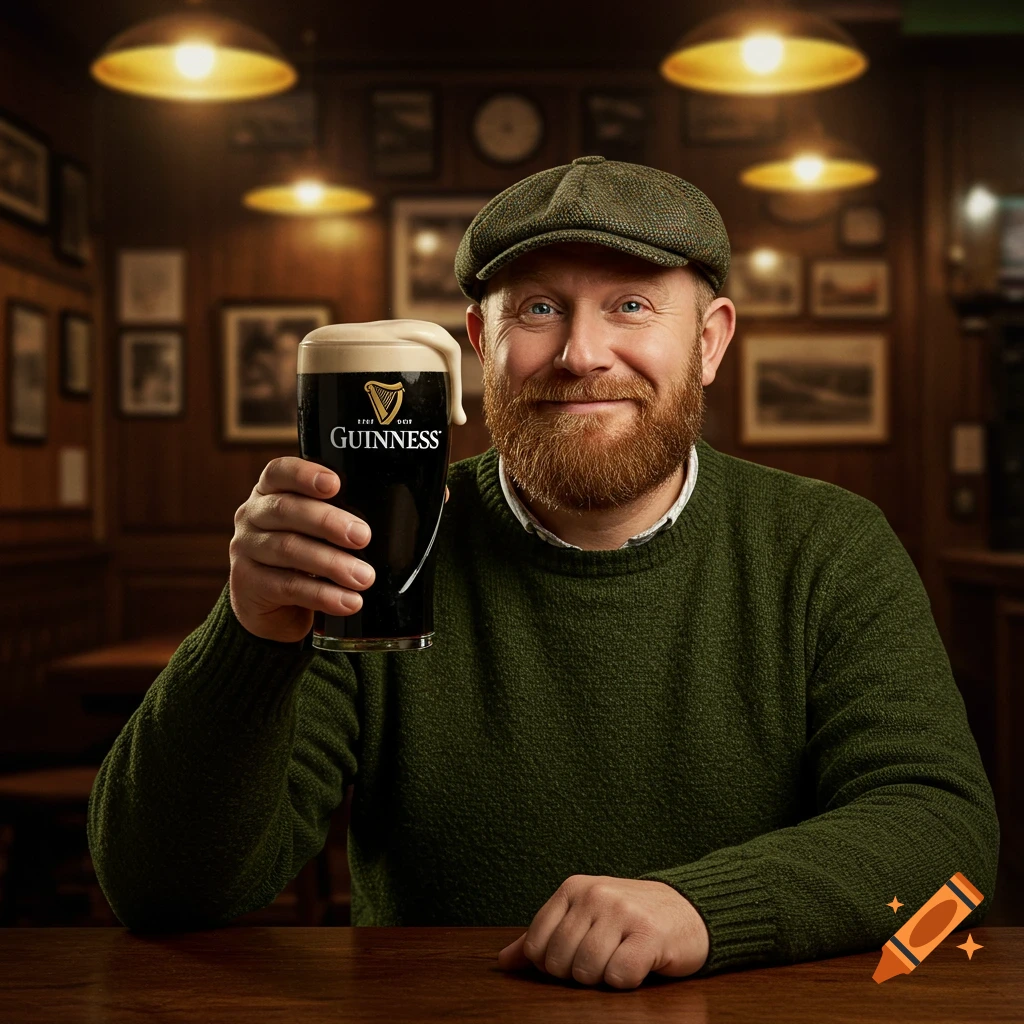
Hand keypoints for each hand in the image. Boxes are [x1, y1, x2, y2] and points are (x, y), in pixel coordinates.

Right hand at [229, 456, 449, 642]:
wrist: (275, 607)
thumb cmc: (315, 555)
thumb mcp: (334, 529)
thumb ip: (371, 509)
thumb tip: (440, 495)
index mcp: (274, 490)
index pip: (280, 471)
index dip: (304, 473)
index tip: (335, 483)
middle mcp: (254, 514)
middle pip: (287, 510)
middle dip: (329, 522)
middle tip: (365, 537)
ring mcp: (246, 549)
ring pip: (288, 550)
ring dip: (331, 564)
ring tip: (366, 578)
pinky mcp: (248, 585)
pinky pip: (286, 586)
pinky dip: (321, 595)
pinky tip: (348, 602)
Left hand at [496, 875, 708, 989]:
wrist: (686, 911)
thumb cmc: (628, 919)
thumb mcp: (583, 917)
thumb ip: (543, 937)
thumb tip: (502, 962)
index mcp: (573, 887)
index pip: (537, 945)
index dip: (553, 964)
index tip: (577, 955)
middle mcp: (595, 893)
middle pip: (560, 963)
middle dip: (579, 973)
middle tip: (604, 957)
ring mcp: (622, 911)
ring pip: (587, 971)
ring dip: (604, 977)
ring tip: (620, 958)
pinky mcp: (648, 934)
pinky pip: (619, 976)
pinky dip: (627, 981)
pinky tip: (638, 963)